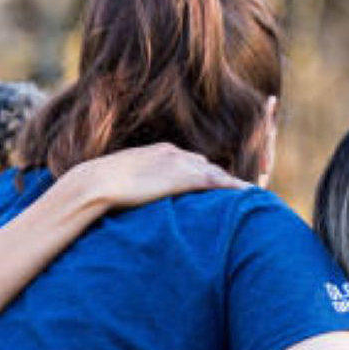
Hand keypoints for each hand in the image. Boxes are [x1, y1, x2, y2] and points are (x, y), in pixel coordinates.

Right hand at [58, 143, 247, 211]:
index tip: (217, 185)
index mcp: (162, 152)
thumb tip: (140, 197)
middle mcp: (176, 153)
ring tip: (252, 198)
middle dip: (225, 180)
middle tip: (243, 193)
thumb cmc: (102, 186)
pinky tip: (250, 196)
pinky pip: (218, 182)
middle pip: (209, 166)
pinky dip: (235, 188)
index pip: (193, 162)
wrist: (96, 182)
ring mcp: (181, 164)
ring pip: (217, 173)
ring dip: (234, 186)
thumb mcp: (126, 180)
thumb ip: (141, 184)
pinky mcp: (184, 177)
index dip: (207, 175)